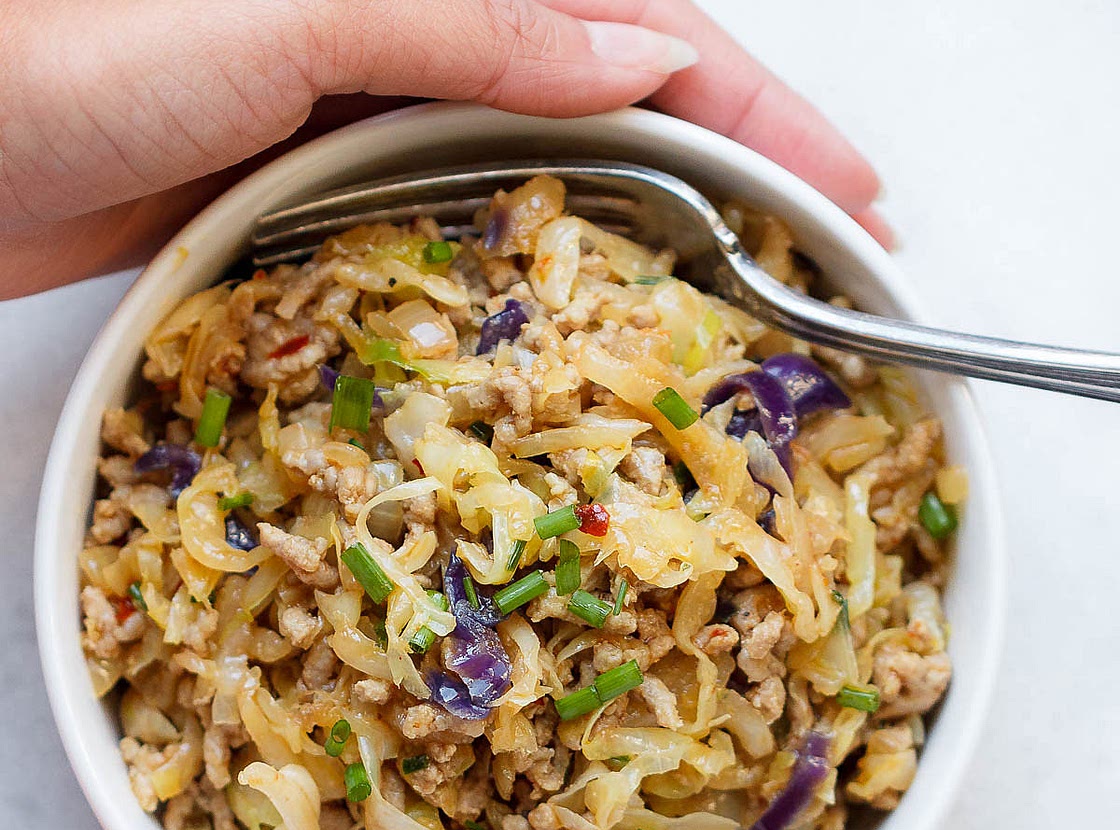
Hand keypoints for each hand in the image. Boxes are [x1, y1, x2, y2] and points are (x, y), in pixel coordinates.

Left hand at [0, 0, 886, 298]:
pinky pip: (481, 223)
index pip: (646, 31)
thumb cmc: (52, 58)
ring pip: (566, 171)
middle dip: (740, 175)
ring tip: (742, 295)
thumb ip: (459, 26)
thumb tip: (637, 54)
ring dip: (658, 226)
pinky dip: (547, 263)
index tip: (850, 194)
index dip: (763, 113)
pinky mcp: (345, 190)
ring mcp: (389, 119)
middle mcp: (426, 42)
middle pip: (628, 103)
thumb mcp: (274, 17)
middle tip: (828, 258)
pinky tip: (584, 308)